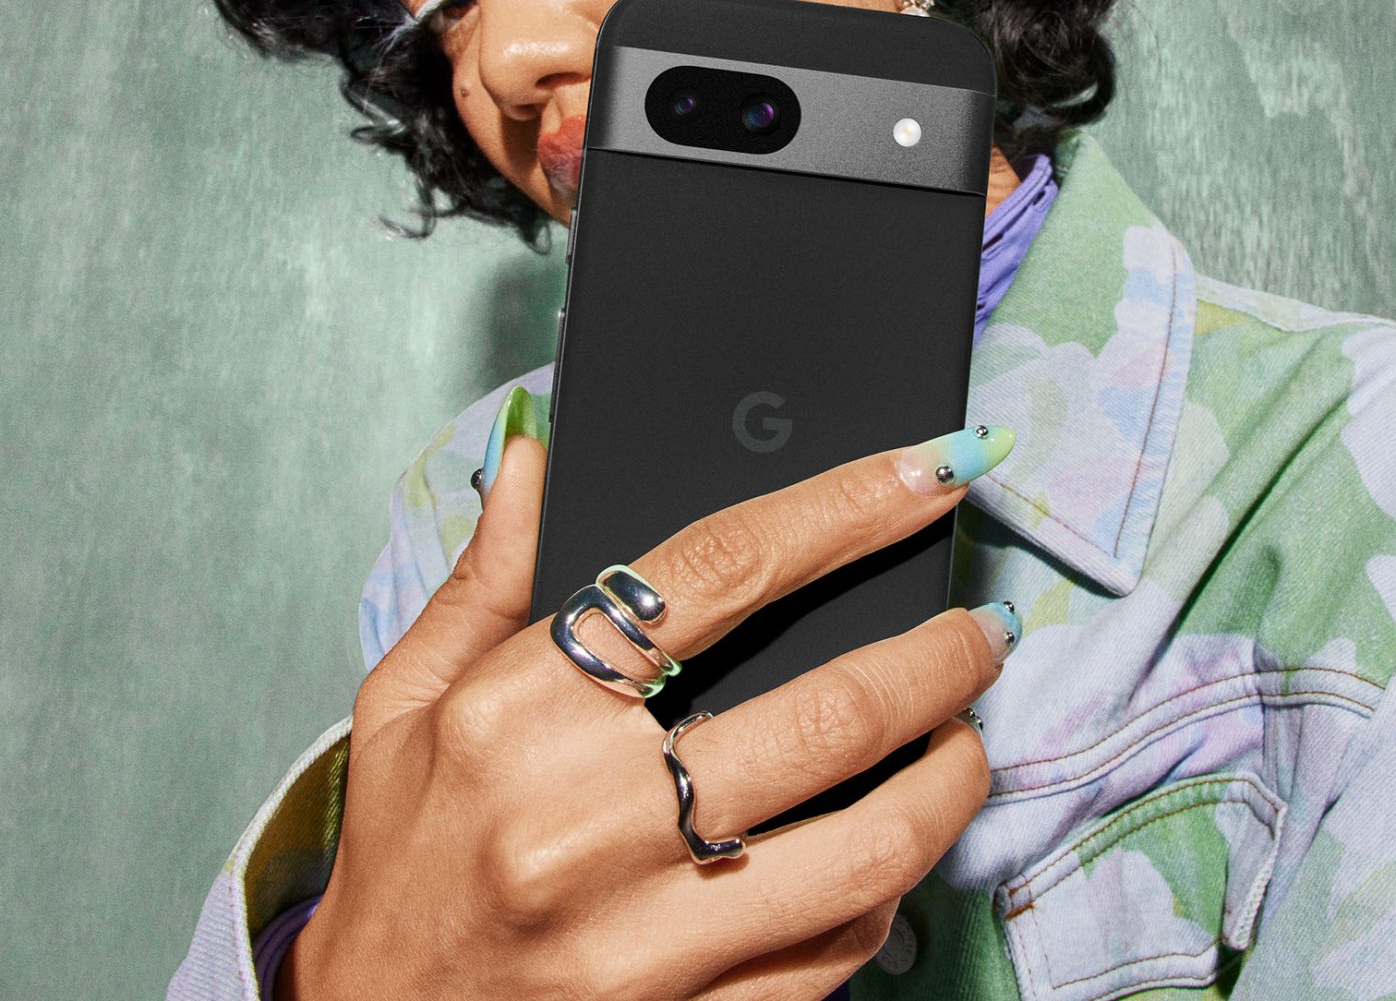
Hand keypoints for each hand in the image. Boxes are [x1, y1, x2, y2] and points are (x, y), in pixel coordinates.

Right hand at [284, 418, 1017, 1000]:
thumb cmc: (400, 857)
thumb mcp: (407, 700)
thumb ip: (484, 576)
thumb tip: (537, 459)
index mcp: (521, 715)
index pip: (720, 572)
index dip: (845, 506)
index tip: (930, 471)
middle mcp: (586, 822)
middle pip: (827, 710)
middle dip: (940, 656)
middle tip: (982, 628)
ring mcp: (644, 936)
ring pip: (867, 845)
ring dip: (951, 777)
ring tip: (969, 734)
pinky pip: (837, 947)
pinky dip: (893, 886)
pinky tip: (895, 846)